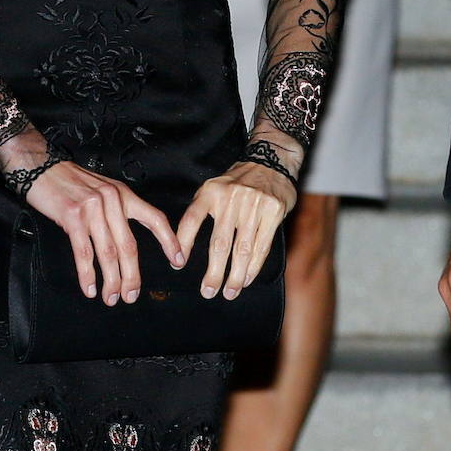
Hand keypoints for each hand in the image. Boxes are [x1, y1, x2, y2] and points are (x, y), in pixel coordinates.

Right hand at [26, 160, 184, 305]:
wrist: (40, 167)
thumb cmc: (69, 181)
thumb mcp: (101, 189)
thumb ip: (115, 212)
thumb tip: (125, 244)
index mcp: (122, 194)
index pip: (154, 218)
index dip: (168, 241)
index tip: (177, 261)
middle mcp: (111, 200)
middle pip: (129, 245)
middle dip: (132, 276)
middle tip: (131, 295)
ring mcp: (92, 208)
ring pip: (108, 253)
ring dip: (111, 280)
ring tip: (111, 298)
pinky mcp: (72, 216)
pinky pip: (84, 252)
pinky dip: (87, 274)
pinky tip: (90, 288)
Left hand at [176, 161, 295, 300]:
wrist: (271, 159)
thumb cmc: (239, 180)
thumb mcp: (216, 187)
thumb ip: (204, 210)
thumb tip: (185, 245)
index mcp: (211, 191)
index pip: (191, 220)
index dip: (183, 243)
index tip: (177, 265)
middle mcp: (230, 198)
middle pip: (219, 244)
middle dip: (213, 273)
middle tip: (208, 291)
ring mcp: (253, 205)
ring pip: (242, 250)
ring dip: (235, 276)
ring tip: (230, 292)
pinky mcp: (272, 212)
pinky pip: (261, 246)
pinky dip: (254, 267)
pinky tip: (247, 279)